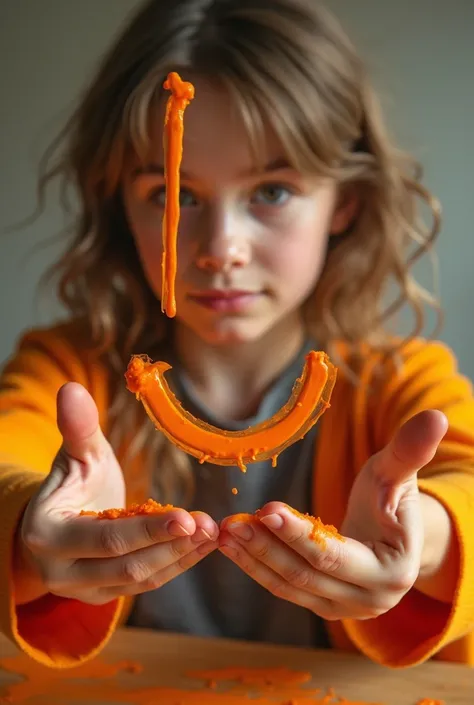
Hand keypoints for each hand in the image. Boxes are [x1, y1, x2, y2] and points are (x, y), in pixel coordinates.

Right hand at [13, 382, 217, 605]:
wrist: (57, 521)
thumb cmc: (72, 483)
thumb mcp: (76, 454)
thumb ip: (78, 427)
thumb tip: (71, 388)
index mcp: (47, 536)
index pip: (105, 539)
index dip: (148, 530)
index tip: (187, 516)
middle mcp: (60, 573)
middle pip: (126, 568)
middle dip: (172, 546)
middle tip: (210, 525)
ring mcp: (82, 590)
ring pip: (140, 580)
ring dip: (181, 557)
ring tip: (214, 532)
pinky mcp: (104, 596)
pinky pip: (146, 584)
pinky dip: (177, 564)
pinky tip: (203, 544)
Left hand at [218, 410, 446, 620]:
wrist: (392, 531)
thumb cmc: (393, 497)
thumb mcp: (398, 472)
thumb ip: (410, 450)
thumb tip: (437, 415)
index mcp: (393, 572)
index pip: (336, 555)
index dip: (300, 534)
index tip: (267, 507)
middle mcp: (370, 601)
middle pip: (307, 575)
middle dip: (266, 548)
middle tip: (232, 522)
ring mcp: (344, 608)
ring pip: (290, 585)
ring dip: (254, 559)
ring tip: (224, 531)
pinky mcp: (322, 605)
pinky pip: (284, 588)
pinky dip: (257, 566)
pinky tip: (233, 544)